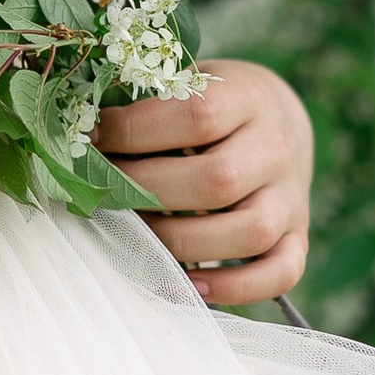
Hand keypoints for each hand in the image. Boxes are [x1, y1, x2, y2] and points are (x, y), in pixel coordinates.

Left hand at [95, 59, 312, 310]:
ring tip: (137, 235)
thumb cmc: (210, 105)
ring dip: (182, 242)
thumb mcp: (186, 85)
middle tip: (103, 193)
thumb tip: (76, 134)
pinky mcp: (298, 237)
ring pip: (250, 232)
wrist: (278, 120)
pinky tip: (191, 286)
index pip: (197, 116)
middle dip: (147, 191)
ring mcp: (292, 198)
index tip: (91, 140)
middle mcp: (277, 148)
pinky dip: (235, 288)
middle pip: (218, 180)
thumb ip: (145, 106)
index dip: (135, 131)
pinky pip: (279, 273)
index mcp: (247, 97)